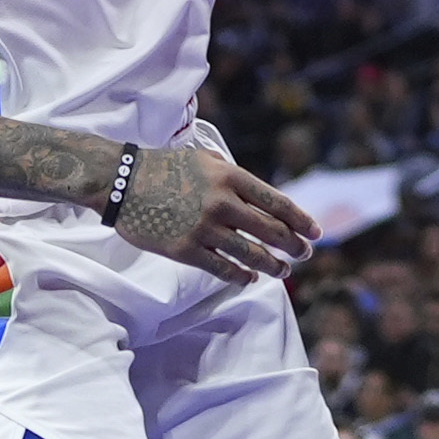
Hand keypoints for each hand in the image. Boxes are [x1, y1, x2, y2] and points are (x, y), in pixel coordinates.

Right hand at [110, 134, 322, 282]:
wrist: (123, 181)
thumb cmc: (166, 167)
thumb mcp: (207, 160)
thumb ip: (236, 178)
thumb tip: (263, 201)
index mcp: (231, 177)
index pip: (277, 203)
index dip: (301, 220)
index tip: (315, 232)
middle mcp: (223, 203)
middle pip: (271, 231)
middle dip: (294, 245)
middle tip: (305, 254)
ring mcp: (205, 228)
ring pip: (251, 254)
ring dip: (272, 265)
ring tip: (282, 270)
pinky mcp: (186, 250)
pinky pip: (222, 268)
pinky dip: (240, 275)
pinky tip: (249, 278)